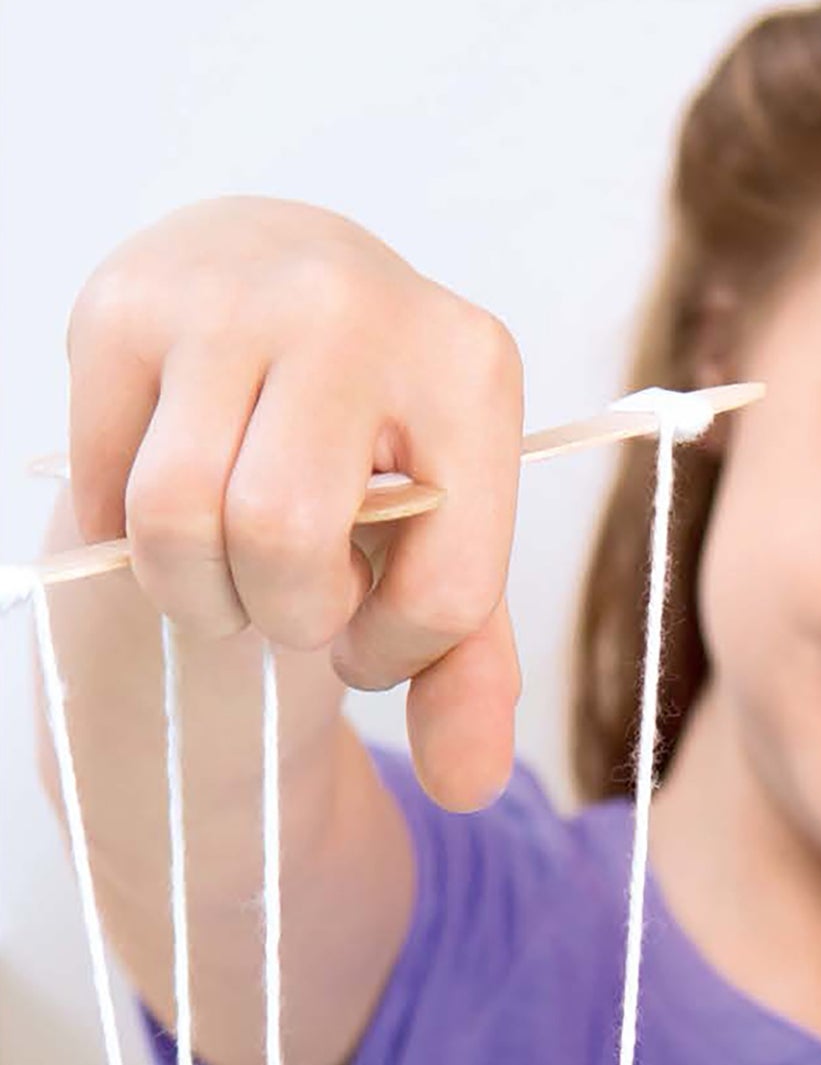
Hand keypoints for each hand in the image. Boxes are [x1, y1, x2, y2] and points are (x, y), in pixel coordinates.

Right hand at [66, 196, 524, 807]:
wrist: (271, 278)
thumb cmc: (371, 440)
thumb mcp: (446, 538)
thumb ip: (467, 667)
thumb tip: (467, 785)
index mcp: (469, 368)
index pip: (438, 593)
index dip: (391, 651)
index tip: (370, 620)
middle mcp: (352, 307)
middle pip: (283, 541)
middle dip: (279, 614)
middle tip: (285, 589)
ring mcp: (227, 294)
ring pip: (178, 518)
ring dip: (194, 586)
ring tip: (227, 554)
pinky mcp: (120, 305)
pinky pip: (106, 489)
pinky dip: (126, 531)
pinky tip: (167, 487)